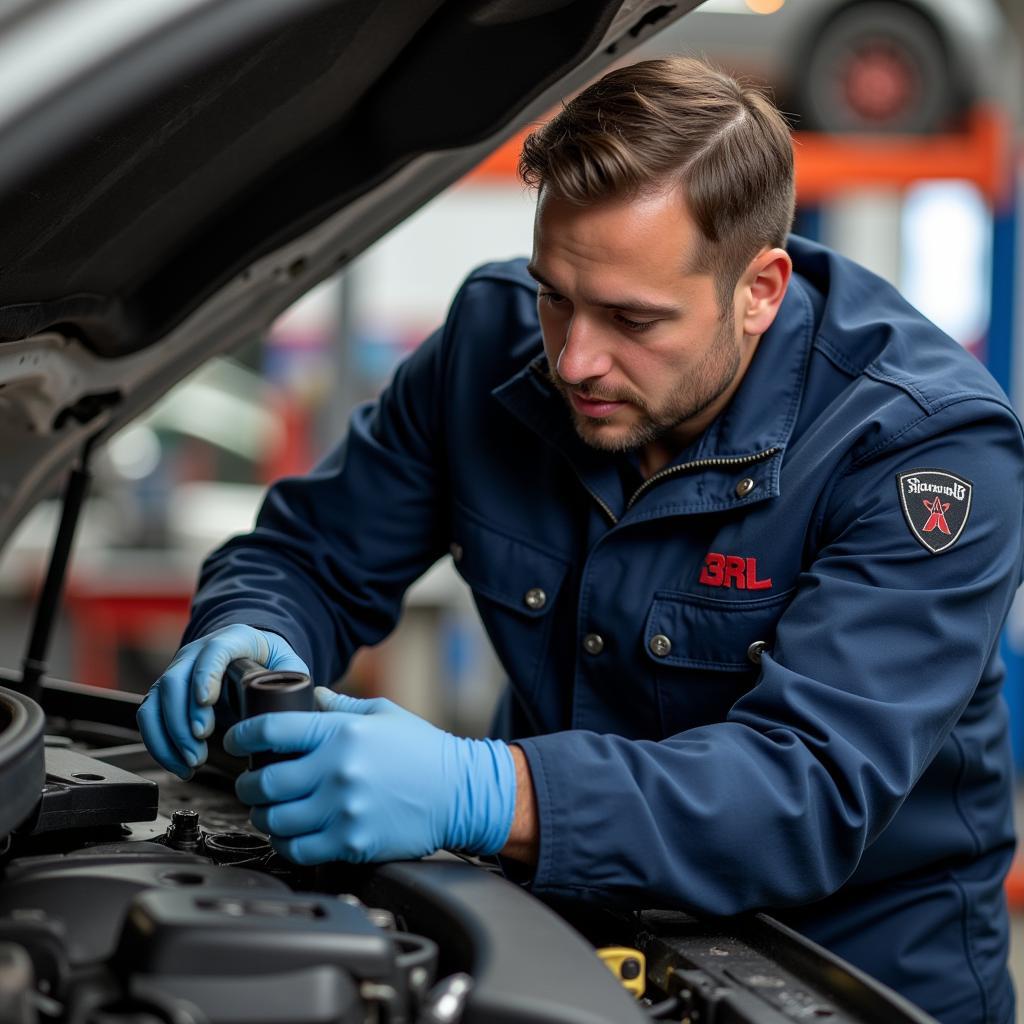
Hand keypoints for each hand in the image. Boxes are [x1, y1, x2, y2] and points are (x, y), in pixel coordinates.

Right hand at [137, 625, 308, 778]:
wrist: (249, 653)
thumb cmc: (269, 660)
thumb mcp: (287, 663)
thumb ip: (291, 679)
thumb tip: (293, 704)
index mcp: (232, 639)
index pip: (214, 651)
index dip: (206, 675)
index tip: (206, 702)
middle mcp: (197, 652)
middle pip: (177, 680)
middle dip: (183, 719)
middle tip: (199, 748)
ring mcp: (178, 671)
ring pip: (157, 701)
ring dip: (169, 737)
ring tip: (192, 762)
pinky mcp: (166, 694)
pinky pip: (149, 718)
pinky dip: (160, 745)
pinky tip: (179, 765)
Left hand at [223, 688, 515, 864]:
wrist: (460, 792)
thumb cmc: (425, 752)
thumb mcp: (383, 714)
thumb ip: (340, 706)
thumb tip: (308, 699)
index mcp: (341, 733)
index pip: (271, 731)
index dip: (241, 736)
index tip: (234, 742)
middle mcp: (337, 770)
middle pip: (264, 782)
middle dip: (248, 784)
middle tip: (250, 784)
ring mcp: (343, 809)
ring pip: (276, 820)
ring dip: (264, 816)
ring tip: (270, 811)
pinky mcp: (352, 841)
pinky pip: (298, 849)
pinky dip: (286, 843)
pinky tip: (291, 834)